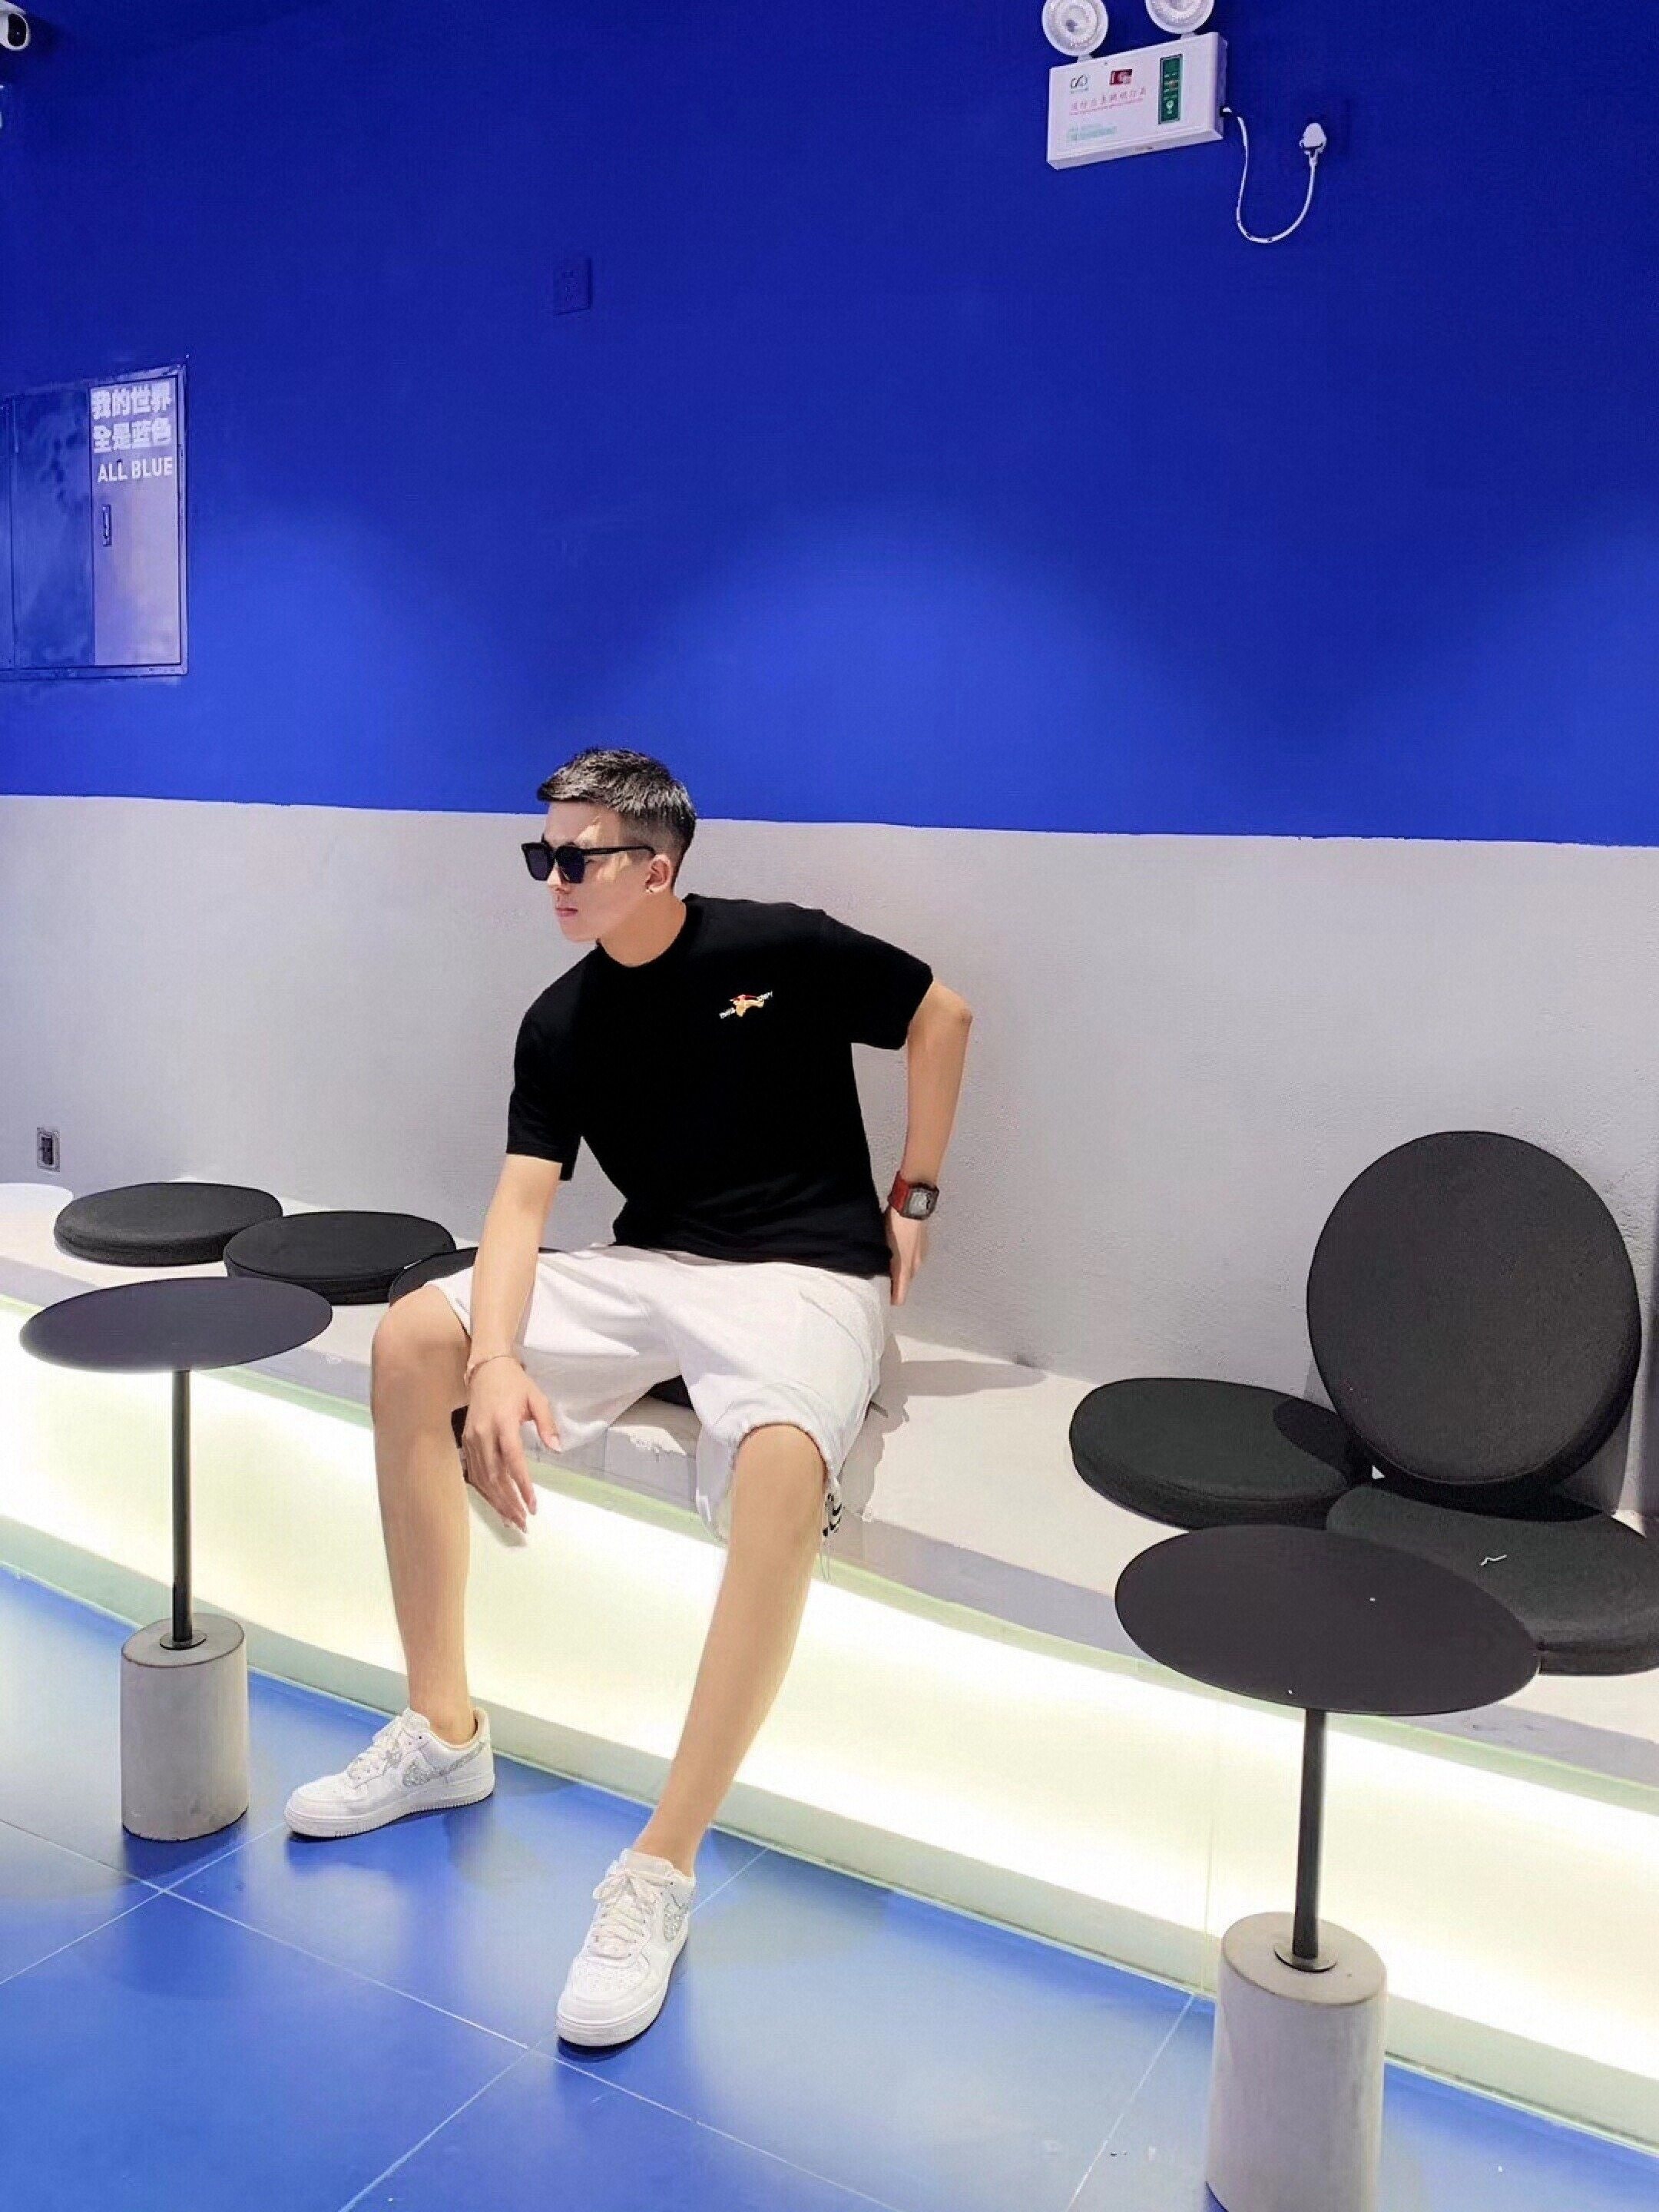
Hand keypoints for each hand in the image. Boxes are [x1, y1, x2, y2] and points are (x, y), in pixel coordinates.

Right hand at [460, 1359, 558, 1531]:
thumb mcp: (537, 1398)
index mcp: (503, 1421)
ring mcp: (471, 1439)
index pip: (512, 1459)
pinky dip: (485, 1492)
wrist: (486, 1370)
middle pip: (495, 1476)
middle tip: (524, 1522)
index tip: (533, 1504)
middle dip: (509, 1502)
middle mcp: (483, 1433)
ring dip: (497, 1502)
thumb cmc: (515, 1384)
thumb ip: (547, 1424)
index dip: (522, 1484)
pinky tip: (497, 1505)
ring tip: (513, 1520)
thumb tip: (557, 1449)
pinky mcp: (466, 1443)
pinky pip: (474, 1473)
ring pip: (482, 1479)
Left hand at [884, 1208, 927, 1303]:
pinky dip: (907, 1257)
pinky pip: (914, 1258)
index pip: (900, 1296)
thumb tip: (870, 1269)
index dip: (892, 1300)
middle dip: (896, 1284)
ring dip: (901, 1269)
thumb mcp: (881, 1244)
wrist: (912, 1204)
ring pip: (910, 1269)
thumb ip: (879, 1261)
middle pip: (905, 1283)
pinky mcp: (924, 1244)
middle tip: (881, 1278)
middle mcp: (916, 1265)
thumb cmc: (894, 1225)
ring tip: (888, 1261)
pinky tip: (898, 1247)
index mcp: (904, 1268)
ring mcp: (922, 1254)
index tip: (881, 1300)